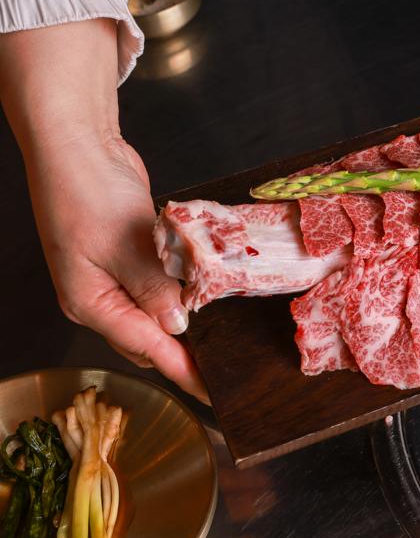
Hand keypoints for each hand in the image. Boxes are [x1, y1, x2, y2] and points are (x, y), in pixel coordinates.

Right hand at [0, 20, 207, 402]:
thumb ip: (153, 288)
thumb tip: (177, 327)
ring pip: (154, 314)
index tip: (211, 391)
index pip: (144, 347)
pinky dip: (181, 293)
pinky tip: (204, 296)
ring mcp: (112, 277)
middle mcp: (99, 296)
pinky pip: (158, 286)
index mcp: (90, 302)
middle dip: (184, 355)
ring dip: (184, 324)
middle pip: (147, 339)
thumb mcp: (125, 244)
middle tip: (224, 369)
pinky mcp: (129, 257)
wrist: (78, 147)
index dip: (182, 371)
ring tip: (220, 341)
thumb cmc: (87, 192)